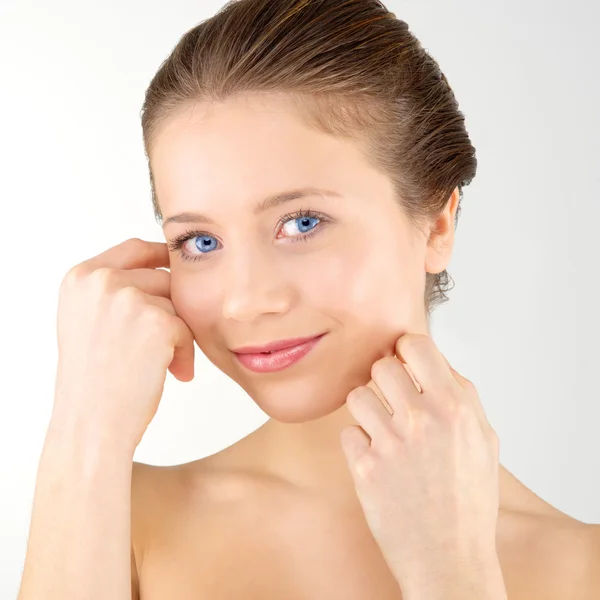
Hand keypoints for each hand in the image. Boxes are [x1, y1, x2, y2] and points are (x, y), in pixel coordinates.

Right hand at [51, 237, 195, 452]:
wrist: (92, 422)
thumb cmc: (94, 380)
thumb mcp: (88, 320)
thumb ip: (113, 291)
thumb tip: (159, 269)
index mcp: (81, 277)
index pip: (133, 249)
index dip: (160, 257)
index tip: (176, 268)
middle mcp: (101, 281)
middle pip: (163, 278)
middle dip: (171, 310)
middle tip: (163, 345)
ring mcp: (128, 299)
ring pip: (178, 304)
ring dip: (179, 334)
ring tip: (164, 364)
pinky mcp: (157, 322)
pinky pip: (188, 328)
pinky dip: (186, 353)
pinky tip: (174, 373)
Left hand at [340, 333, 504, 598]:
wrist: (449, 559)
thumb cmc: (468, 503)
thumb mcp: (484, 442)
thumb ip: (461, 396)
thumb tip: (434, 363)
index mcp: (455, 407)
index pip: (416, 345)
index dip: (406, 350)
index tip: (404, 360)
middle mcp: (421, 419)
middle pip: (381, 366)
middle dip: (384, 380)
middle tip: (392, 400)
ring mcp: (390, 442)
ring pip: (358, 396)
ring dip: (367, 410)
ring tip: (382, 430)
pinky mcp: (364, 466)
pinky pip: (348, 432)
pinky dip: (358, 443)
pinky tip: (376, 459)